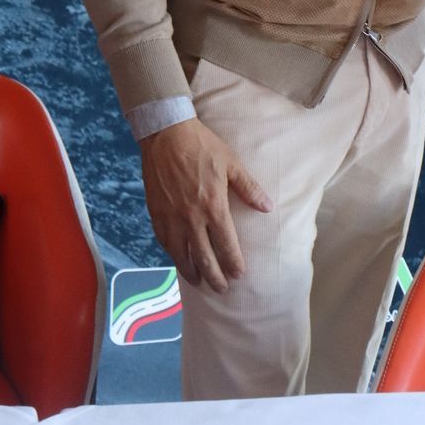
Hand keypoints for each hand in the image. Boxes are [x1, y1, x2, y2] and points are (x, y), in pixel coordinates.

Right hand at [139, 117, 272, 292]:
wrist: (166, 135)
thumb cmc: (201, 146)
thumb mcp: (231, 163)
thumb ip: (249, 188)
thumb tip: (267, 207)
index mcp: (213, 207)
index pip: (226, 245)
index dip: (233, 264)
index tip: (239, 275)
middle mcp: (192, 218)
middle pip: (204, 258)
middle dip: (215, 277)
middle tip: (222, 289)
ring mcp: (172, 218)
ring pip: (182, 256)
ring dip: (192, 272)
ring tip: (199, 282)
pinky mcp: (156, 214)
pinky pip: (165, 243)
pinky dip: (173, 256)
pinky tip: (178, 260)